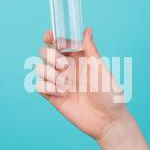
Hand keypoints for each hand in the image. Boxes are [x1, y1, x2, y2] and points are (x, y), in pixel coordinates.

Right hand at [36, 27, 129, 142]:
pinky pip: (40, 86)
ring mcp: (58, 82)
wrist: (108, 121)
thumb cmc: (110, 94)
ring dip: (49, 74)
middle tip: (64, 66)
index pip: (58, 42)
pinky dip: (48, 87)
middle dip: (49, 56)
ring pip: (39, 69)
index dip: (50, 37)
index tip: (49, 36)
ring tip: (66, 85)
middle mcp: (66, 68)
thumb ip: (90, 50)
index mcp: (77, 58)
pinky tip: (62, 94)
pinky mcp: (53, 97)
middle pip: (44, 53)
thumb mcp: (101, 69)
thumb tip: (86, 29)